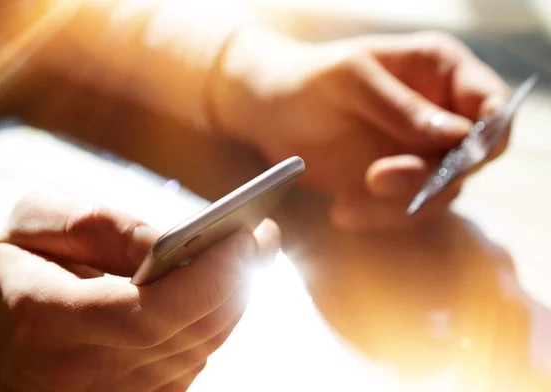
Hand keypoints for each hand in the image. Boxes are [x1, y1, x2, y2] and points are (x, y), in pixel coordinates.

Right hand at [0, 191, 279, 391]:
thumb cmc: (16, 268)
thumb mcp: (35, 222)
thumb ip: (102, 225)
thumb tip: (172, 242)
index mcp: (46, 317)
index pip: (149, 312)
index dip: (208, 277)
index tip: (244, 236)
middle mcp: (79, 370)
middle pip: (187, 333)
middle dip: (237, 281)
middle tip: (259, 237)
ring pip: (199, 350)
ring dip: (233, 299)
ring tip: (247, 256)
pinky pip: (192, 364)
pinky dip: (215, 323)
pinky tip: (220, 289)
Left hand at [211, 28, 510, 229]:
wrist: (269, 114)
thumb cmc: (308, 81)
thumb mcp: (351, 79)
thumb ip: (402, 106)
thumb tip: (459, 137)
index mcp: (440, 72)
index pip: (492, 106)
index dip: (487, 136)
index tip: (456, 157)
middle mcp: (440, 115)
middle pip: (471, 159)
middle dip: (428, 178)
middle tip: (377, 179)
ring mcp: (419, 152)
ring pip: (440, 193)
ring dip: (400, 206)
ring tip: (346, 203)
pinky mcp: (397, 184)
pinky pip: (407, 211)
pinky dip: (379, 218)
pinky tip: (341, 209)